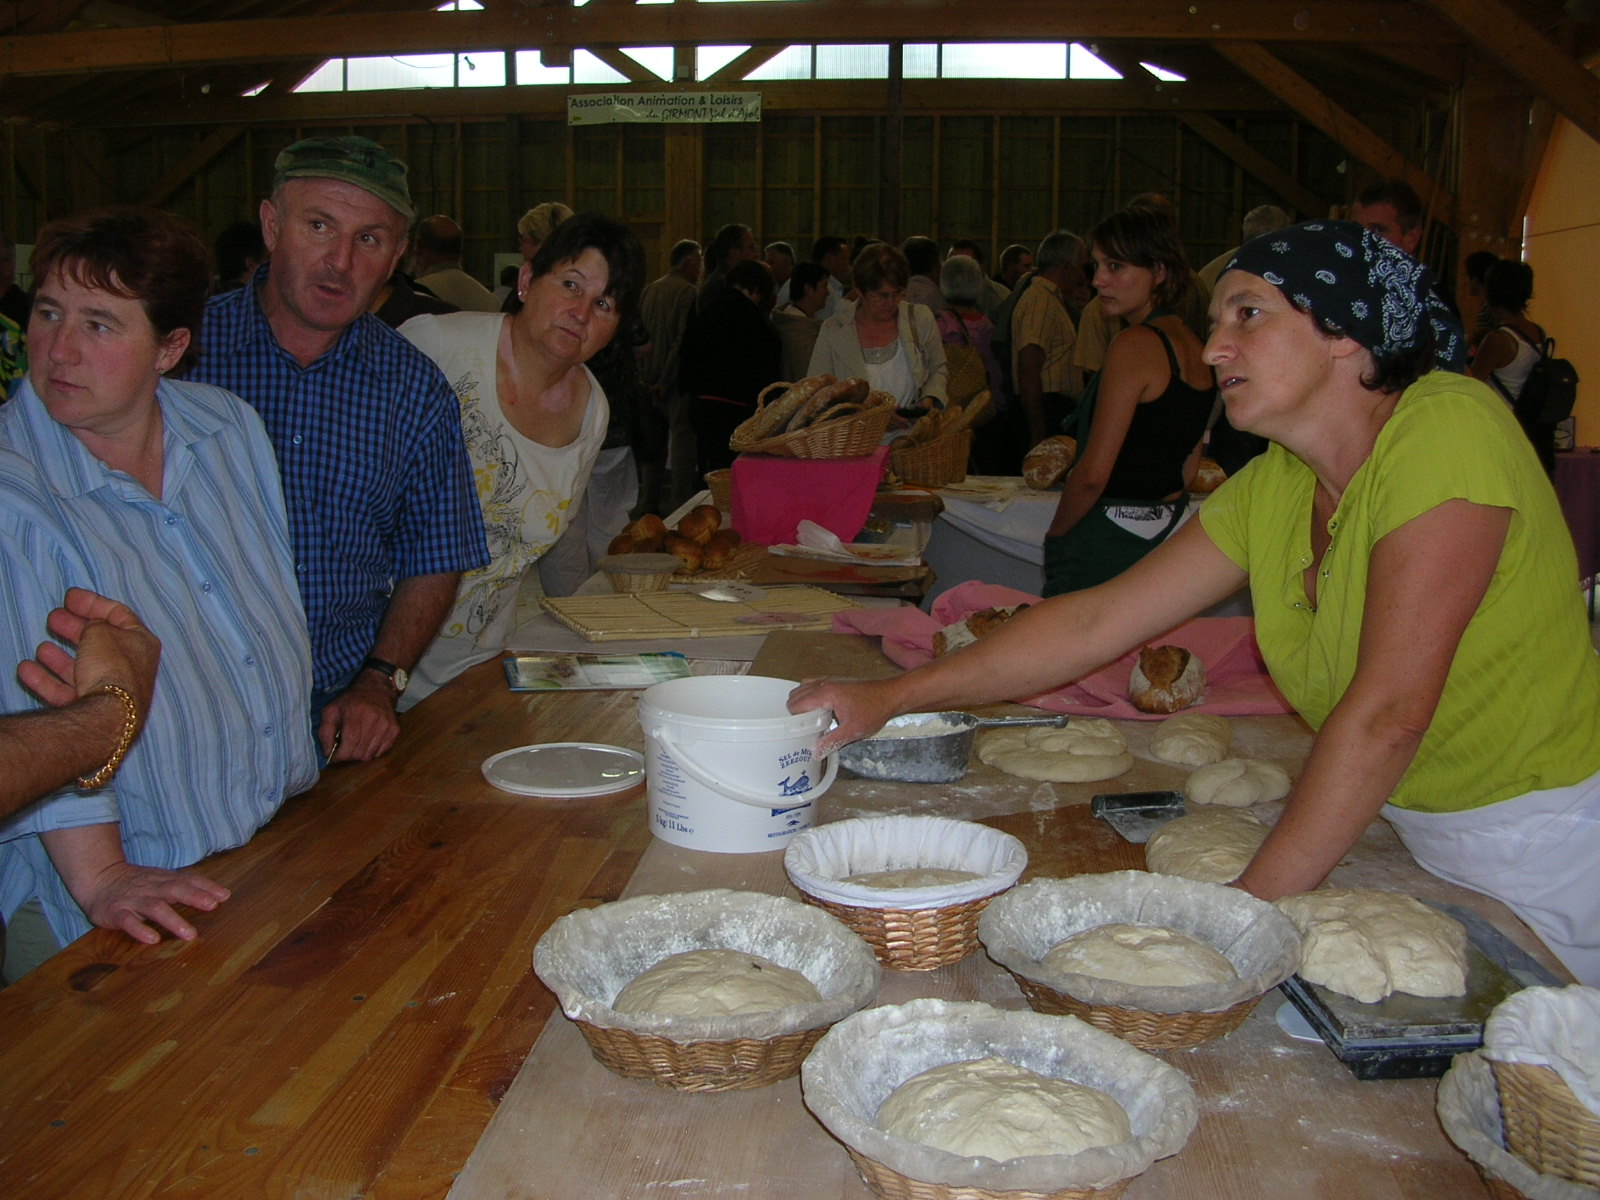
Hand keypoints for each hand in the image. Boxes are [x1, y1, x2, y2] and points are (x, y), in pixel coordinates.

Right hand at [17, 588, 160, 714]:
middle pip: (99, 642)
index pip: (119, 614)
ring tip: (42, 646)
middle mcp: (130, 666)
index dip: (93, 603)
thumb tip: (90, 627)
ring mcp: (111, 690)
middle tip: (53, 618)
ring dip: (60, 657)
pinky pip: (66, 691)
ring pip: (82, 668)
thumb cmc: (111, 665)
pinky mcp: (91, 710)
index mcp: (141, 642)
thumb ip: (94, 624)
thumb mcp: (101, 632)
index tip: (69, 597)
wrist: (108, 715)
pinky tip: (26, 669)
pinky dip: (47, 680)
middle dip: (74, 628)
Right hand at [73, 860, 230, 944]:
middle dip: (194, 896)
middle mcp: (151, 888)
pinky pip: (128, 921)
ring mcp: (133, 900)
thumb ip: (188, 886)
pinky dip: (140, 929)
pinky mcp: (115, 912)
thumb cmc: (138, 884)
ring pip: (154, 907)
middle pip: (174, 889)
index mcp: (164, 880)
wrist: (98, 879)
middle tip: (212, 905)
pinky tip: (152, 939)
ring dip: (173, 919)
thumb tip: (221, 895)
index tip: (225, 896)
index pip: (188, 879)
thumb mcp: (162, 880)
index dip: (206, 886)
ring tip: (189, 934)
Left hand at [318, 671, 399, 762]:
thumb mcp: (330, 711)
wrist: (376, 689)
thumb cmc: (350, 702)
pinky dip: (372, 751)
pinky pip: (381, 752)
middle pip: (359, 754)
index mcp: (355, 716)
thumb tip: (327, 753)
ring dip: (360, 754)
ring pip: (370, 755)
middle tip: (345, 748)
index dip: (340, 756)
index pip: (349, 747)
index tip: (335, 755)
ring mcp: (386, 727)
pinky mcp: (394, 731)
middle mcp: (373, 722)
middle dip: (349, 756)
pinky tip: (368, 740)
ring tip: (356, 743)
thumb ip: (324, 733)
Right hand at [788, 677, 902, 754]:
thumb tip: (816, 752)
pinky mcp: (835, 683)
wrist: (891, 695)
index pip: (797, 704)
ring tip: (813, 721)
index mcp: (826, 693)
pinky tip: (822, 712)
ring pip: (803, 689)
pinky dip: (810, 697)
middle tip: (806, 728)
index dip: (795, 719)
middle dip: (796, 712)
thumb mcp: (853, 731)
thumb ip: (832, 741)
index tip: (800, 732)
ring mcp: (829, 681)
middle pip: (796, 695)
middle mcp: (825, 684)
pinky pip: (813, 686)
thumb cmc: (875, 709)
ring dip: (802, 704)